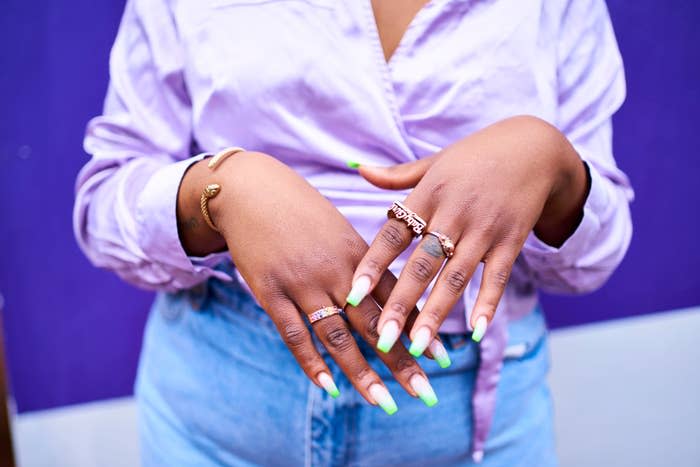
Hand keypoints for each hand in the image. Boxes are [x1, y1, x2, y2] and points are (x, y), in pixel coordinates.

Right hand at [178, 151, 444, 411]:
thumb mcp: (337, 228)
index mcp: (359, 253)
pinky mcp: (270, 291)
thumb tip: (380, 292)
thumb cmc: (298, 208)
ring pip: (338, 336)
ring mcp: (303, 283)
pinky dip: (311, 363)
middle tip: (426, 395)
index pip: (396, 297)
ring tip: (386, 404)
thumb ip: (358, 261)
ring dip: (363, 373)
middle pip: (375, 323)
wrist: (250, 189)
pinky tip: (329, 387)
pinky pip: (294, 334)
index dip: (419, 328)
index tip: (442, 358)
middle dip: (402, 361)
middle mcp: (337, 271)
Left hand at [347, 116, 588, 354]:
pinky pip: (497, 276)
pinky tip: (475, 331)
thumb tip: (359, 170)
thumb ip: (397, 175)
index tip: (352, 295)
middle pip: (421, 265)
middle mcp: (454, 213)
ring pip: (456, 277)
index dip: (372, 266)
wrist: (533, 147)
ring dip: (436, 313)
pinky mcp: (512, 240)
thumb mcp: (434, 161)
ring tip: (419, 346)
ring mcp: (484, 228)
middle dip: (400, 304)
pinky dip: (487, 303)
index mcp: (428, 194)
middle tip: (382, 338)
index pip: (393, 235)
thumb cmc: (474, 156)